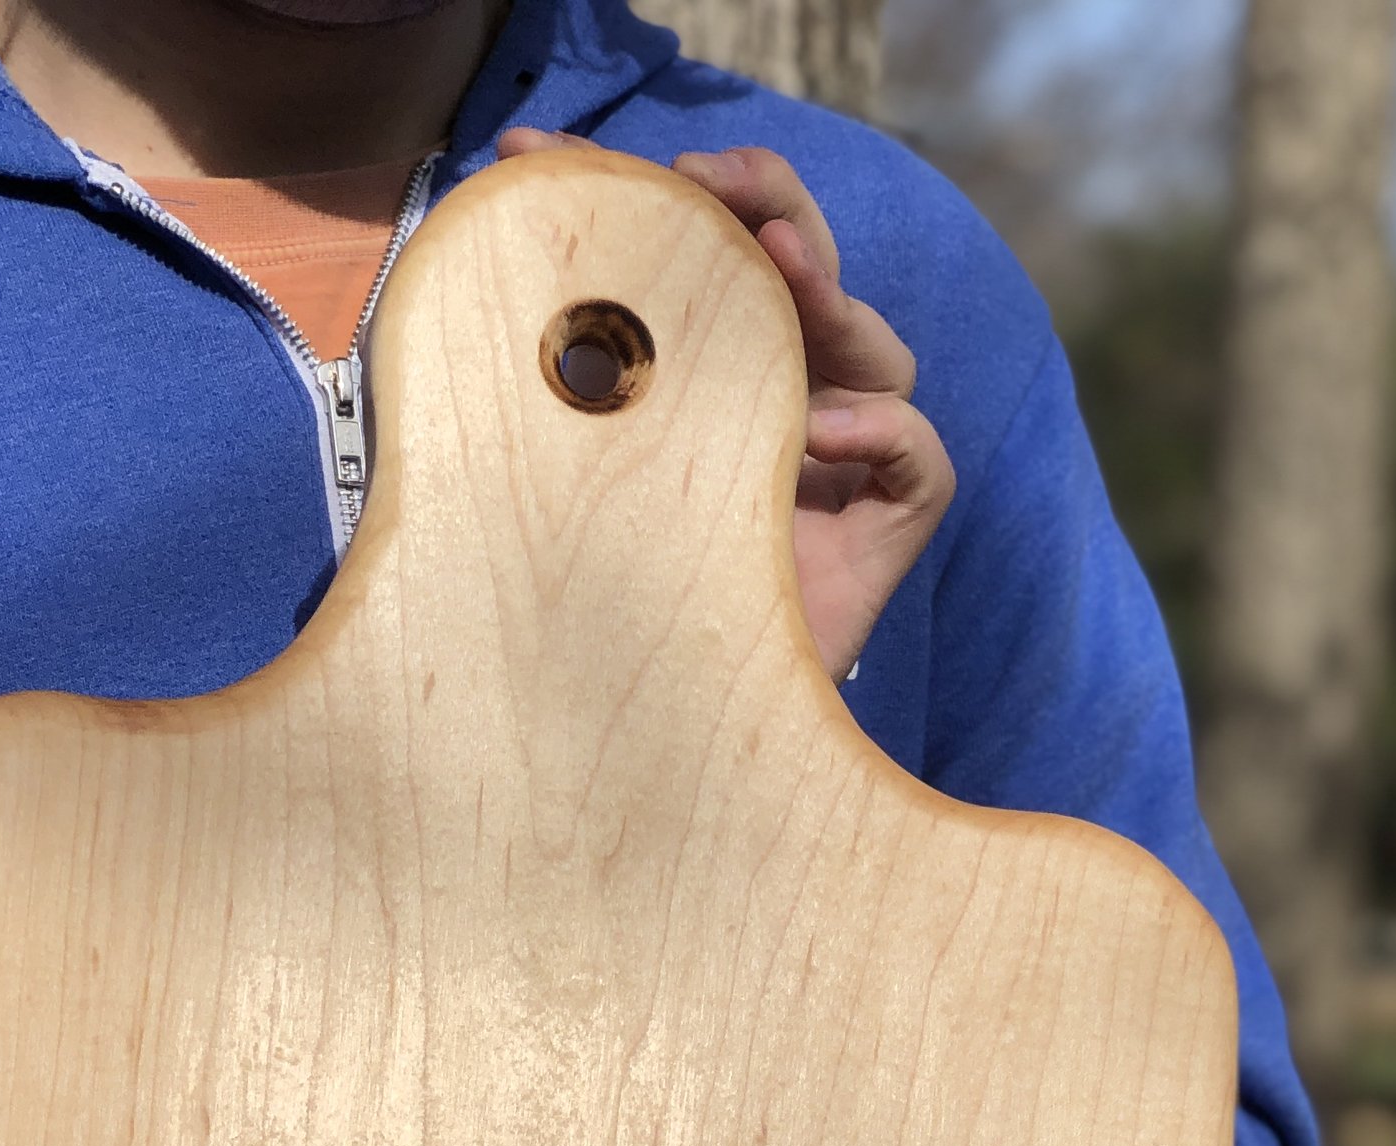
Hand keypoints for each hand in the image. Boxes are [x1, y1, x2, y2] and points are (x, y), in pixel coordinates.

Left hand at [496, 128, 954, 683]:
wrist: (635, 737)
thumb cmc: (587, 603)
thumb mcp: (537, 472)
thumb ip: (524, 379)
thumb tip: (475, 264)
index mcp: (704, 372)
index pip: (693, 252)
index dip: (638, 190)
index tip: (549, 158)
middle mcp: (781, 402)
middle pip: (802, 269)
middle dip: (763, 204)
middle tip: (709, 177)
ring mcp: (840, 464)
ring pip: (874, 348)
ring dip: (828, 295)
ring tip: (780, 266)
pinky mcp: (882, 534)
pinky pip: (920, 461)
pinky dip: (884, 432)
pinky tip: (822, 432)